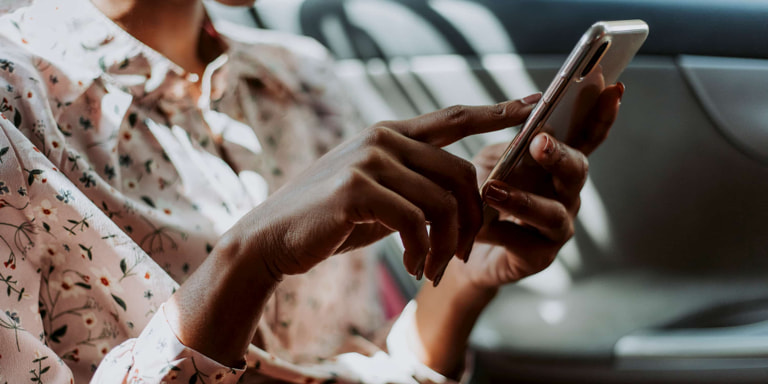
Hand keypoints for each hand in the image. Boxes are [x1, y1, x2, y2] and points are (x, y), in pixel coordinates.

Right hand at [219, 98, 540, 282]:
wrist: (273, 238)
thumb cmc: (330, 220)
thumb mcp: (378, 194)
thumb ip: (413, 183)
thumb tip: (459, 194)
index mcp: (390, 135)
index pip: (453, 119)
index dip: (495, 112)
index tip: (533, 106)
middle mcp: (382, 139)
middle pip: (461, 172)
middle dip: (473, 220)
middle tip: (463, 255)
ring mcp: (369, 160)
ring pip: (442, 202)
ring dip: (447, 245)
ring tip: (434, 269)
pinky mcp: (356, 189)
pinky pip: (416, 222)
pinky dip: (423, 252)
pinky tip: (414, 267)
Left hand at [459, 83, 624, 288]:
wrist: (462, 244)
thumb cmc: (483, 196)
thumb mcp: (493, 160)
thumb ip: (511, 142)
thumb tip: (527, 111)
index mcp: (558, 165)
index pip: (587, 137)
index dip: (602, 115)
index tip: (613, 89)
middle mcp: (565, 194)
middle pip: (576, 172)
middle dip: (560, 155)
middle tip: (539, 142)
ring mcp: (557, 227)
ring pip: (552, 213)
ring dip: (524, 200)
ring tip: (492, 190)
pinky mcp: (539, 256)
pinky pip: (523, 243)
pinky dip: (499, 231)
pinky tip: (479, 225)